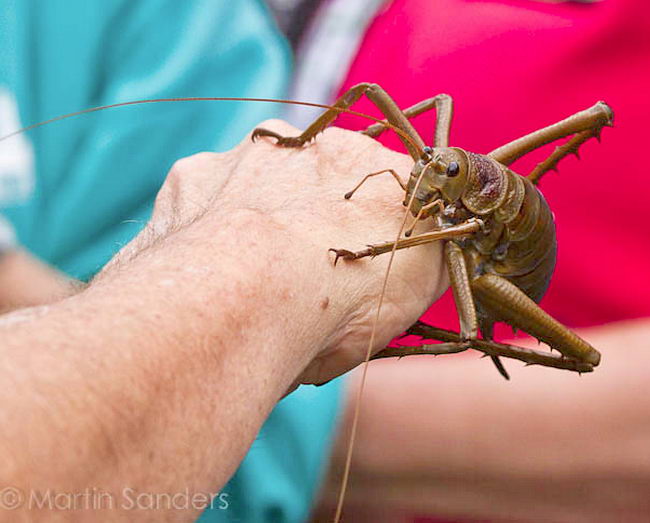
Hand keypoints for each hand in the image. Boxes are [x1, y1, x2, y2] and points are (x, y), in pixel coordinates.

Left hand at [105, 120, 448, 384]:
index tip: (351, 267)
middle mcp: (302, 144)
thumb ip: (426, 254)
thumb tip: (427, 253)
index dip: (359, 224)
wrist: (254, 293)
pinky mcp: (187, 180)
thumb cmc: (350, 289)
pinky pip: (200, 205)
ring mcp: (241, 157)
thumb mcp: (418, 281)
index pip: (368, 182)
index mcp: (361, 160)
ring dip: (252, 227)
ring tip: (249, 286)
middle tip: (299, 279)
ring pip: (251, 188)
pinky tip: (209, 278)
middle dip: (304, 221)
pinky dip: (206, 236)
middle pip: (306, 180)